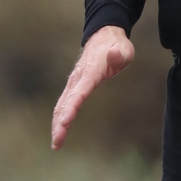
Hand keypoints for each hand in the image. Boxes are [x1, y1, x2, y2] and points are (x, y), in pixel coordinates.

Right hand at [51, 26, 134, 148]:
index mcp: (90, 73)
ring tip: (56, 144)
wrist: (103, 36)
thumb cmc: (116, 46)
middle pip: (65, 104)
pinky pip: (64, 104)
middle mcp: (77, 79)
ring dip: (57, 124)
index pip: (79, 93)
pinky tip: (59, 132)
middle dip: (60, 124)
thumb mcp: (124, 48)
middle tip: (57, 143)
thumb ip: (119, 53)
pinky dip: (59, 118)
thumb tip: (115, 54)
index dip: (72, 108)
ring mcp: (73, 83)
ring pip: (61, 106)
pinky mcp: (73, 86)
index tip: (65, 123)